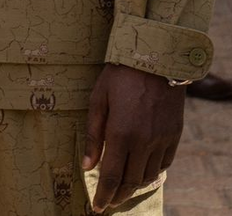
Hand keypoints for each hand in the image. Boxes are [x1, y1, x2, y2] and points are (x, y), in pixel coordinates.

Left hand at [83, 63, 182, 210]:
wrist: (154, 60)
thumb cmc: (119, 76)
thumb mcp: (98, 100)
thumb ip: (93, 135)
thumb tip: (86, 165)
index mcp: (120, 134)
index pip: (110, 176)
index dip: (103, 195)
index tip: (97, 207)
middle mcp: (143, 142)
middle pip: (130, 181)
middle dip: (117, 195)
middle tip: (108, 202)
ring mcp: (161, 141)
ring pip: (147, 176)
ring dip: (134, 186)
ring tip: (122, 188)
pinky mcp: (174, 137)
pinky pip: (163, 164)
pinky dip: (152, 172)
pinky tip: (142, 172)